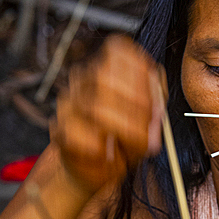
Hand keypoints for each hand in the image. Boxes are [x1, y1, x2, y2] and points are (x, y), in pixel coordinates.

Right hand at [50, 34, 164, 195]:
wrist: (98, 168)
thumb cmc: (123, 139)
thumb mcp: (149, 117)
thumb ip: (157, 101)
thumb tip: (157, 101)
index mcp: (107, 68)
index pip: (117, 50)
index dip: (140, 71)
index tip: (155, 96)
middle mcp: (84, 81)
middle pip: (105, 76)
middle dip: (137, 103)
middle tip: (151, 125)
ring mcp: (70, 104)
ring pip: (95, 107)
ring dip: (125, 129)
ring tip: (136, 144)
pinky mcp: (60, 130)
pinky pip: (78, 134)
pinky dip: (99, 148)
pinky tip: (107, 153)